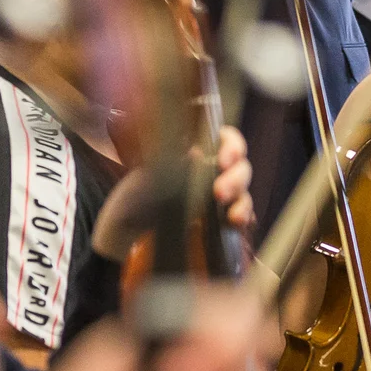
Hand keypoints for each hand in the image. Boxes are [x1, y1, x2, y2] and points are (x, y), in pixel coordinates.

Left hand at [91, 126, 255, 259]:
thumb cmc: (137, 195)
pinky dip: (243, 219)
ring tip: (232, 216)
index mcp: (197, 151)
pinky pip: (241, 218)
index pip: (227, 139)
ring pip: (243, 193)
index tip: (223, 160)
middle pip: (240, 167)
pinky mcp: (221, 222)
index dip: (232, 146)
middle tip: (220, 192)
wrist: (126, 231)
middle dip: (236, 178)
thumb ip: (174, 158)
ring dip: (241, 202)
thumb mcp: (149, 171)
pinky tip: (236, 223)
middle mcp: (212, 171)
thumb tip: (195, 153)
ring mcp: (219, 198)